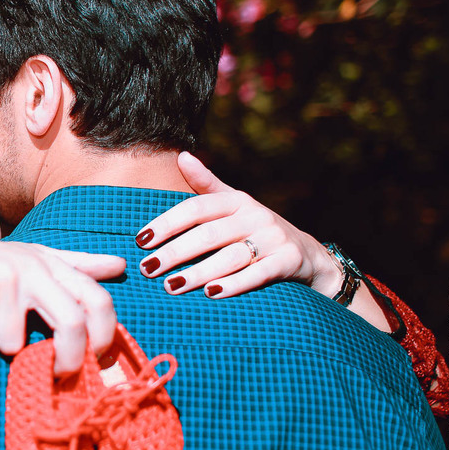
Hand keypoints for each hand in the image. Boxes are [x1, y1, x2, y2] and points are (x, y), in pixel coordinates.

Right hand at [0, 233, 124, 374]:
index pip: (98, 300)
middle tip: (59, 375)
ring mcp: (6, 278)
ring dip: (5, 347)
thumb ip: (79, 265)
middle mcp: (34, 268)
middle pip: (71, 325)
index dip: (105, 334)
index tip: (97, 358)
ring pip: (17, 342)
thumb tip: (121, 264)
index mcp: (54, 265)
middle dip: (69, 360)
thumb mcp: (38, 260)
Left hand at [135, 152, 341, 298]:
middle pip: (208, 234)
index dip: (167, 222)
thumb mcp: (234, 204)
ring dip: (198, 272)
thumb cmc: (256, 230)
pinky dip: (234, 284)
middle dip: (175, 252)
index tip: (141, 239)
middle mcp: (254, 216)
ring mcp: (273, 238)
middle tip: (148, 268)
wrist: (307, 254)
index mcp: (236, 200)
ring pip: (229, 256)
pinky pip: (258, 274)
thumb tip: (181, 156)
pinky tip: (211, 294)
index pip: (196, 207)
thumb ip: (206, 184)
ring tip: (171, 286)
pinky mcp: (287, 261)